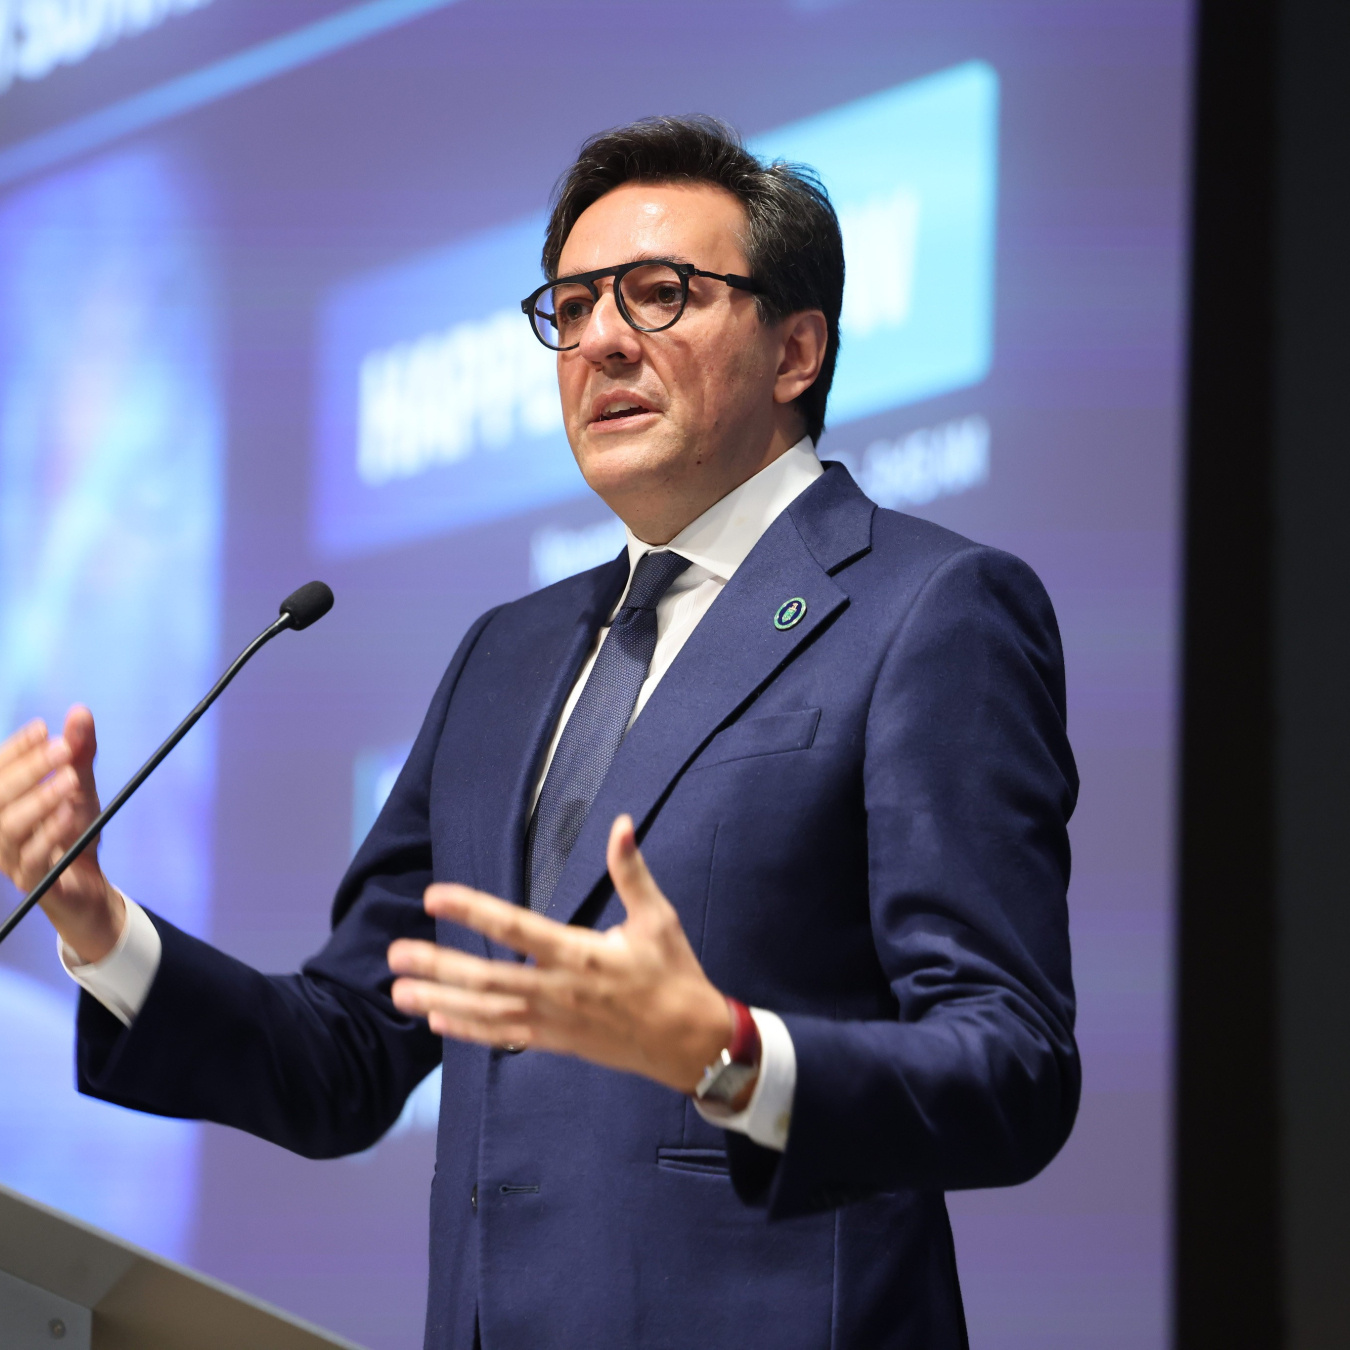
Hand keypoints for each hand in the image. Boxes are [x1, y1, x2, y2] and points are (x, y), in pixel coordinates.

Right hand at [0, 707, 123, 962]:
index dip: (15, 748)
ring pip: (9, 827)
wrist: (87, 884)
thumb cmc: (74, 830)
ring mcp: (9, 857)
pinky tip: (71, 814)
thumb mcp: (80, 786)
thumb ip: (79, 752)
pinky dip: (51, 832)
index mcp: (3, 803)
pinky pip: (32, 857)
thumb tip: (80, 712)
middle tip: (62, 748)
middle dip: (28, 768)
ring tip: (70, 778)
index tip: (43, 727)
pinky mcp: (31, 880)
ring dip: (40, 799)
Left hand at [388, 814, 734, 1094]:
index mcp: (581, 954)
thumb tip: (621, 823)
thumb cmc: (673, 974)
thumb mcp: (658, 917)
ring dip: (440, 999)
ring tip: (397, 991)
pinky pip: (503, 1036)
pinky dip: (468, 1029)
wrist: (690, 1043)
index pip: (516, 929)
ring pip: (486, 1011)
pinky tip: (436, 1019)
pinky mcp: (556, 1043)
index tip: (435, 896)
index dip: (472, 911)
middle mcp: (559, 990)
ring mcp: (554, 1021)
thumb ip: (632, 871)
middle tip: (394, 954)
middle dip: (437, 964)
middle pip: (487, 978)